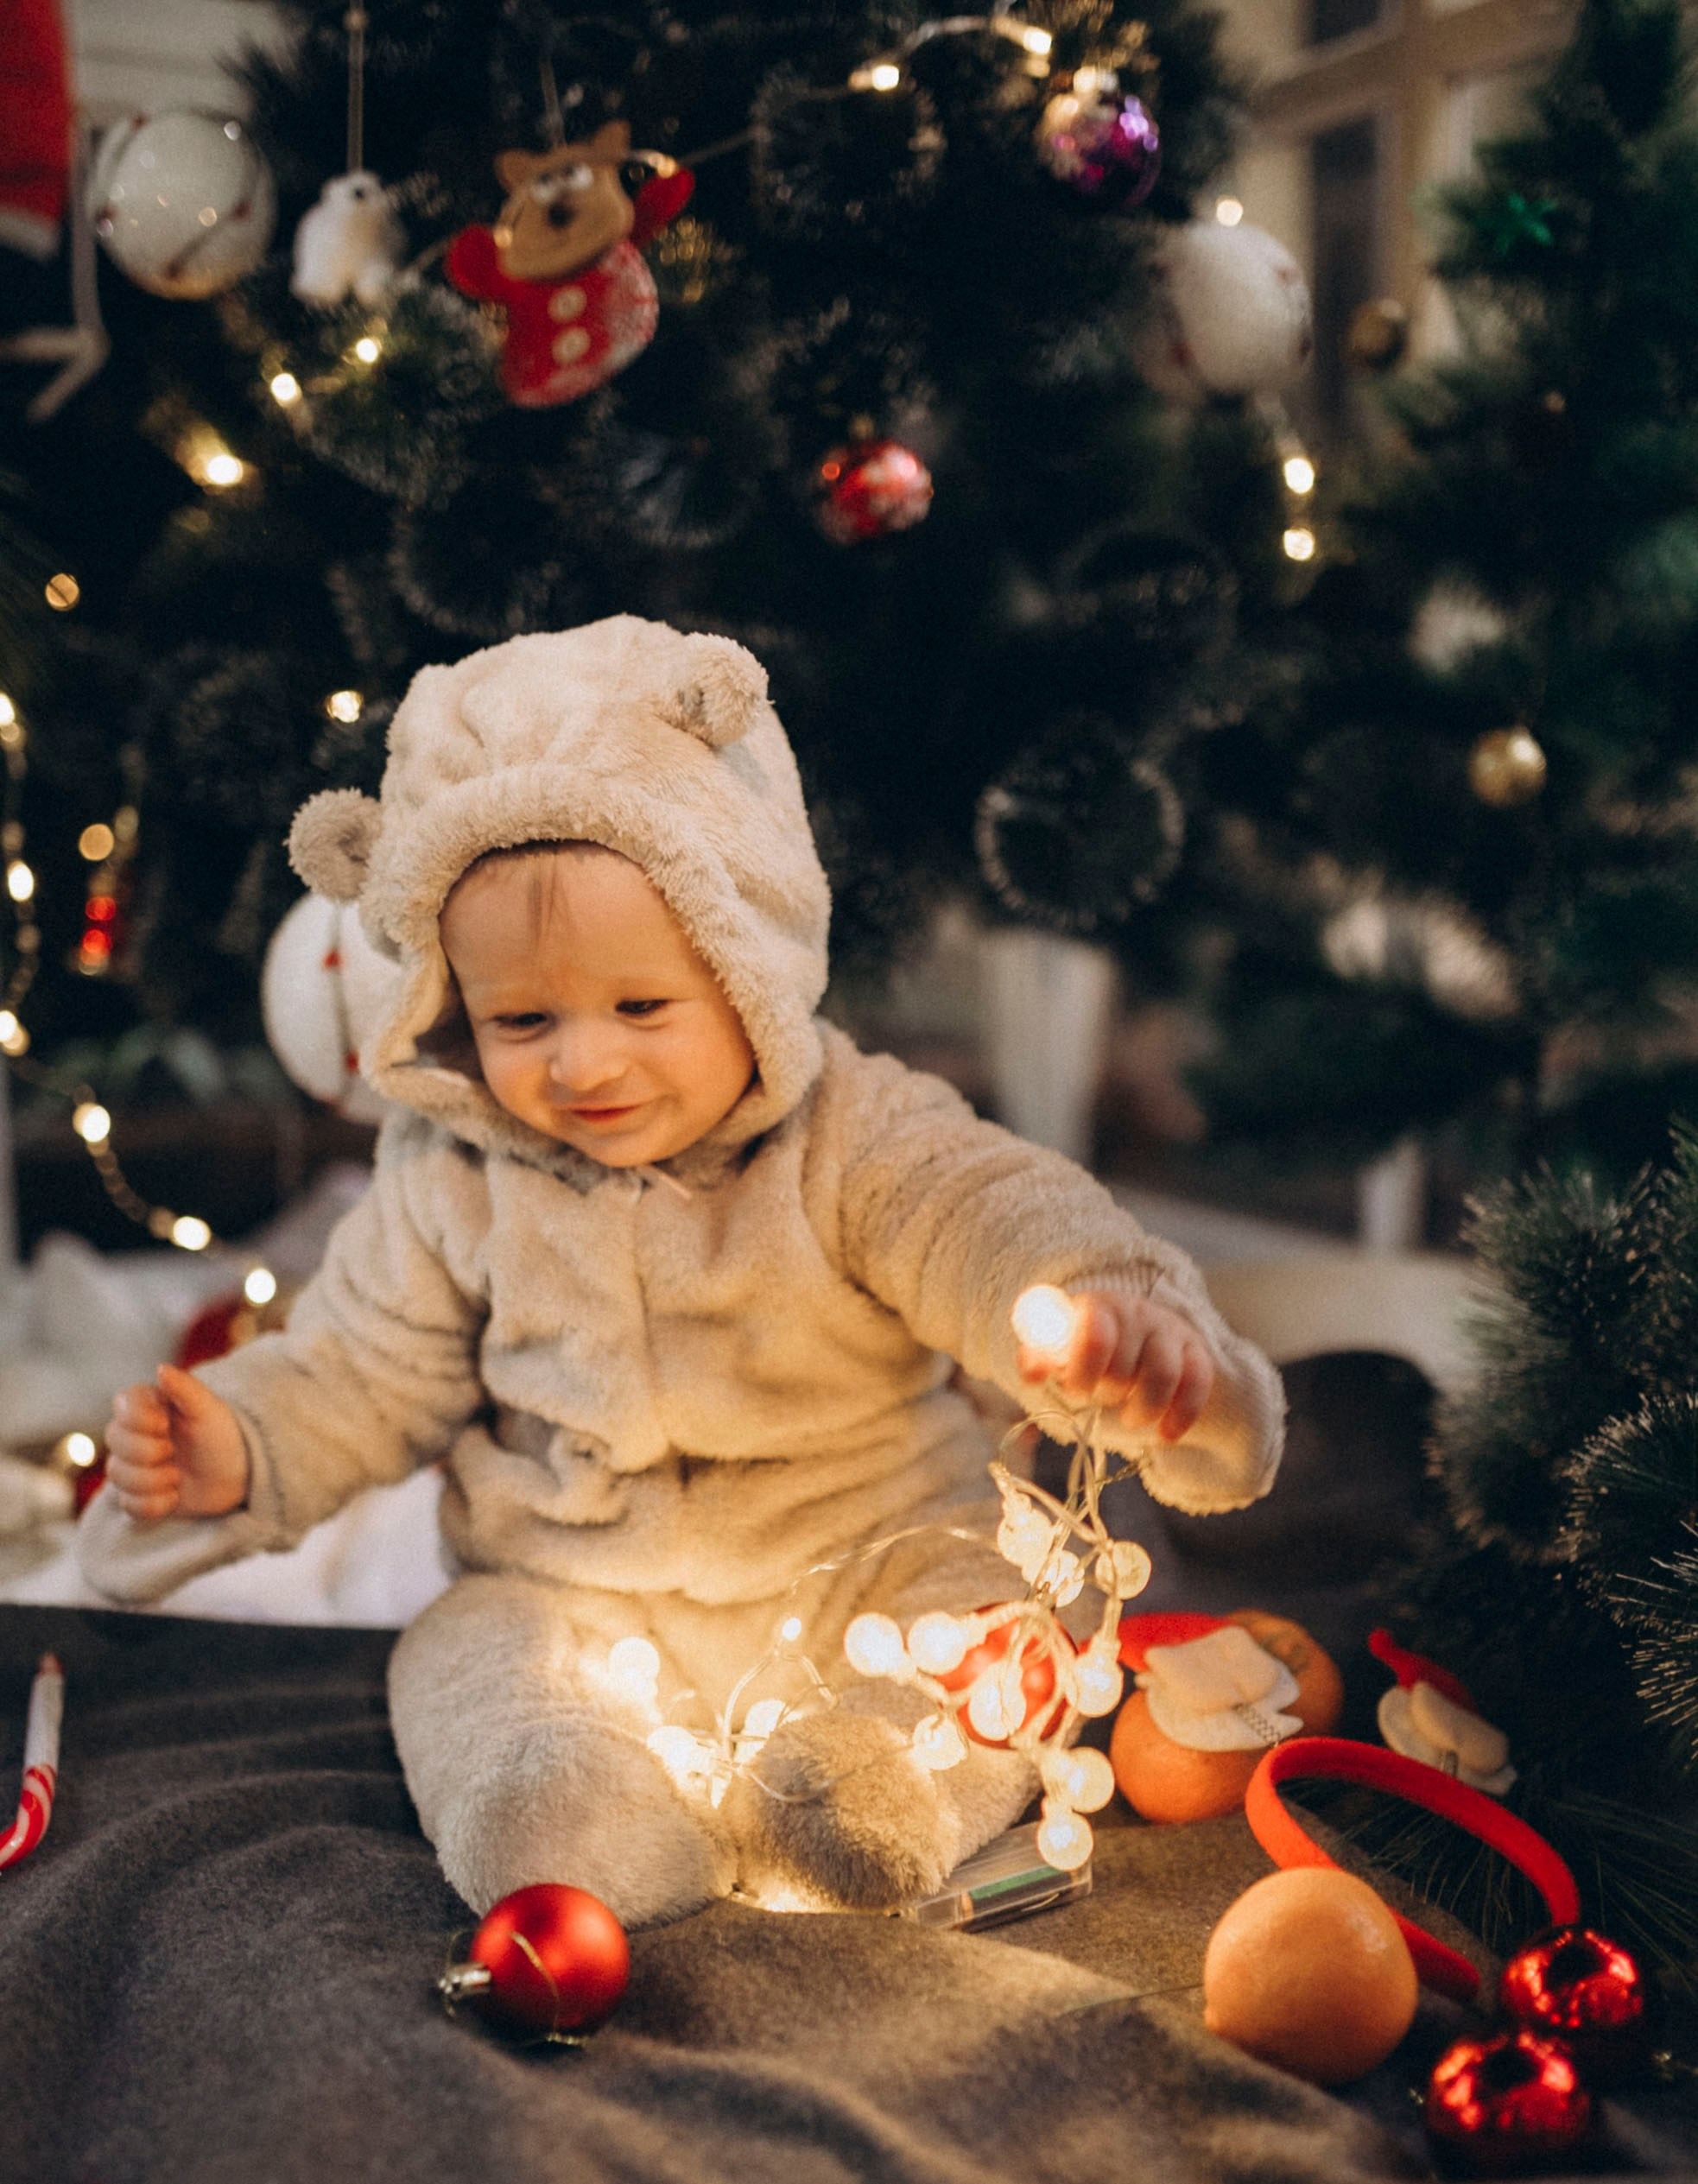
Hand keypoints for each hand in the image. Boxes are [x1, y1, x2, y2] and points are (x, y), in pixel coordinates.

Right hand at [105, 1363, 248, 1521]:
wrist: (238, 1474)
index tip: (164, 1424)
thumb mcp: (209, 1409)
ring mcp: (133, 1465)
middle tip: (173, 1452)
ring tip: (177, 1477)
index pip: (122, 1404)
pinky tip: (174, 1496)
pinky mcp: (137, 1495)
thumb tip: (161, 1368)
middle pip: (113, 1440)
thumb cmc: (222, 1435)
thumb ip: (185, 1388)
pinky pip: (127, 1504)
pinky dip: (153, 1504)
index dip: (139, 1419)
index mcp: (149, 1406)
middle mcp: (134, 1433)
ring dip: (152, 1480)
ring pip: (117, 1475)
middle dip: (147, 1452)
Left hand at [1016, 1290, 1214, 1441]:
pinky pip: (1198, 1385)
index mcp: (1099, 1307)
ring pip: (1163, 1375)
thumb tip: (1032, 1376)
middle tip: (1099, 1399)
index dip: (1083, 1369)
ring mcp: (1170, 1333)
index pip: (1094, 1334)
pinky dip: (1182, 1416)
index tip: (1075, 1391)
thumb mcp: (1059, 1347)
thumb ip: (1039, 1357)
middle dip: (1108, 1392)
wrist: (1133, 1335)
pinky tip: (1166, 1435)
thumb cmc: (1088, 1347)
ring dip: (1143, 1409)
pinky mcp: (1196, 1355)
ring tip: (1129, 1420)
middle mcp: (1138, 1313)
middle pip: (1125, 1363)